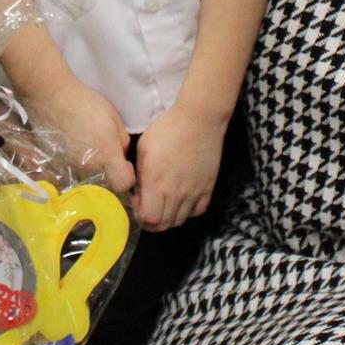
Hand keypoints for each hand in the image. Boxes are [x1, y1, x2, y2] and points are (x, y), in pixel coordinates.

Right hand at [27, 78, 135, 194]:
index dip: (128, 175)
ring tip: (88, 147)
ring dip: (92, 167)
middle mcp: (89, 168)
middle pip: (105, 183)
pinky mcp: (57, 165)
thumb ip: (123, 141)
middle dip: (109, 171)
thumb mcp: (114, 118)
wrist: (52, 98)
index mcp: (106, 156)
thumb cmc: (86, 103)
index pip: (123, 183)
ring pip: (88, 178)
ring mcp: (71, 168)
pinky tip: (74, 146)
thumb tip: (121, 154)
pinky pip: (72, 171)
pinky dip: (76, 163)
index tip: (124, 162)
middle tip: (105, 151)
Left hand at [133, 103, 226, 231]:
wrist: (199, 119)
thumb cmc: (167, 129)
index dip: (139, 215)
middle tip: (147, 204)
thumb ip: (138, 175)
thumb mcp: (143, 149)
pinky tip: (181, 198)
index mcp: (157, 184)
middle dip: (151, 220)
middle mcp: (176, 194)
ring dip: (168, 216)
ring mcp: (194, 193)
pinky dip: (187, 211)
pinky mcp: (208, 188)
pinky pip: (196, 211)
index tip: (137, 200)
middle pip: (163, 225)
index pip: (148, 219)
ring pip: (179, 221)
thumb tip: (137, 190)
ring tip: (163, 201)